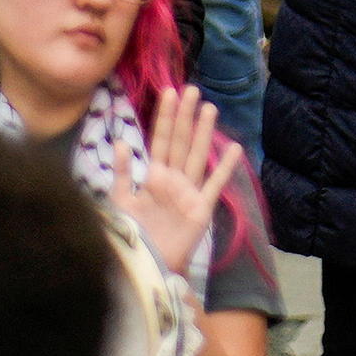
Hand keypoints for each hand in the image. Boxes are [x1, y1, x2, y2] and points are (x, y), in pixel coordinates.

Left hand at [116, 84, 238, 276]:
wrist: (145, 265)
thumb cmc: (133, 236)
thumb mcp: (121, 202)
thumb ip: (122, 173)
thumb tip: (122, 142)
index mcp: (154, 176)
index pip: (161, 139)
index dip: (165, 117)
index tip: (170, 92)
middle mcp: (174, 179)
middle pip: (181, 142)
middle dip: (185, 116)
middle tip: (192, 89)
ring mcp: (189, 192)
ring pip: (198, 156)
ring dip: (204, 133)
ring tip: (210, 108)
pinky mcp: (201, 208)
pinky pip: (214, 185)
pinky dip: (224, 168)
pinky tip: (234, 148)